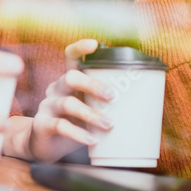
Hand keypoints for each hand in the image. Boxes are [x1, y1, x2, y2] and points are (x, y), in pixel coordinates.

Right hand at [26, 39, 113, 162]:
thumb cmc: (74, 124)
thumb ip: (104, 104)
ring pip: (68, 103)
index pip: (70, 57)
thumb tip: (147, 103)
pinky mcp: (42, 125)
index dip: (80, 48)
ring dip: (91, 114)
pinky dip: (78, 133)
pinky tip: (92, 140)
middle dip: (93, 84)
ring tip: (110, 125)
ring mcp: (47, 106)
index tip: (95, 44)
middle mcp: (56, 89)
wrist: (45, 147)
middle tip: (112, 95)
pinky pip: (60, 126)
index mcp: (68, 81)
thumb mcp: (88, 109)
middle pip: (70, 77)